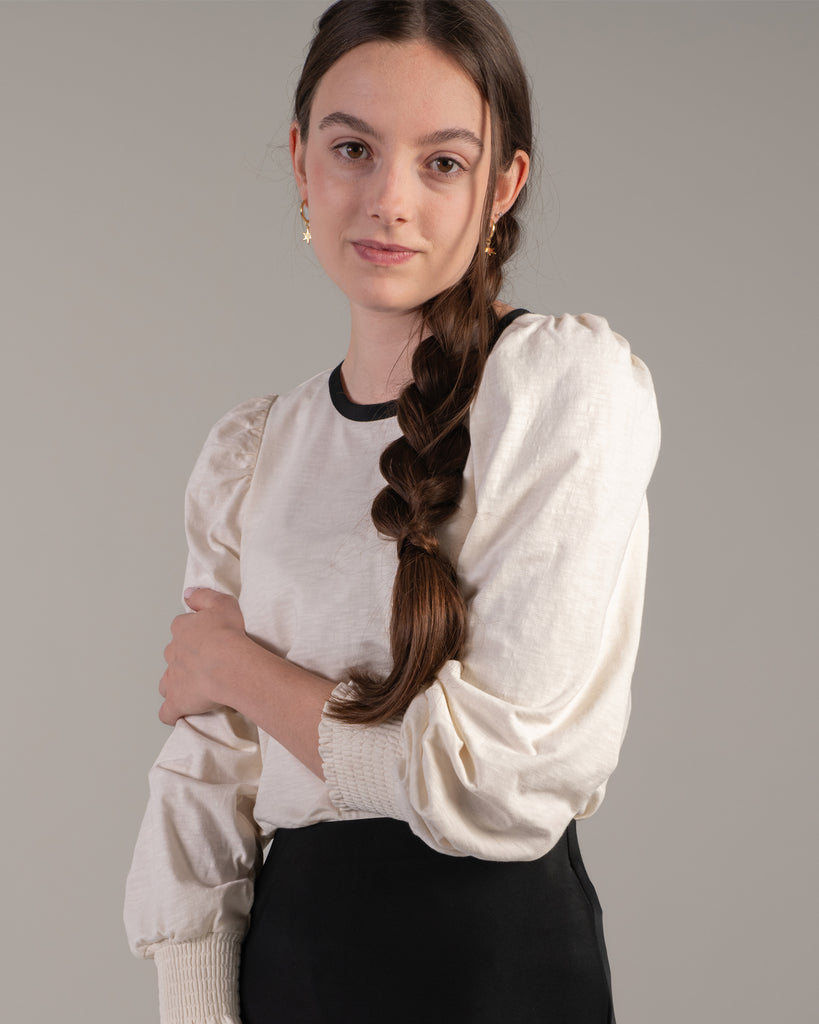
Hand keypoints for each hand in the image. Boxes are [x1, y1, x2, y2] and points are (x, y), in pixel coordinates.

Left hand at [159, 588, 248, 725]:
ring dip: (177, 685)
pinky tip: (182, 713)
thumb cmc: (229, 634)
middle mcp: (173, 653)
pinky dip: (173, 713)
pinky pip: (168, 712)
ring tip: (196, 688)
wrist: (229, 664)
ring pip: (168, 682)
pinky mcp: (177, 701)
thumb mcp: (222, 603)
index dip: (195, 635)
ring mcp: (173, 679)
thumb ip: (203, 596)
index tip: (209, 640)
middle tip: (207, 664)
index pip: (182, 629)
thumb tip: (188, 594)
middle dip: (186, 660)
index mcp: (182, 630)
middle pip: (174, 656)